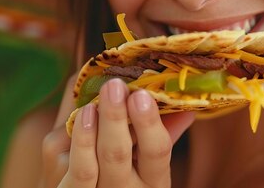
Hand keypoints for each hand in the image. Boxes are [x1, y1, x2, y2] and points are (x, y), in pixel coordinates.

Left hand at [40, 76, 194, 187]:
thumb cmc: (117, 171)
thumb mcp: (144, 161)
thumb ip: (162, 132)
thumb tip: (186, 103)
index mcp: (152, 180)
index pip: (157, 152)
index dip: (150, 124)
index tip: (143, 95)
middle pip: (119, 154)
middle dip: (117, 117)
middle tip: (116, 86)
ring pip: (94, 161)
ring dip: (95, 124)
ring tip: (100, 94)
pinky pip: (77, 169)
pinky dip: (80, 139)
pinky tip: (83, 113)